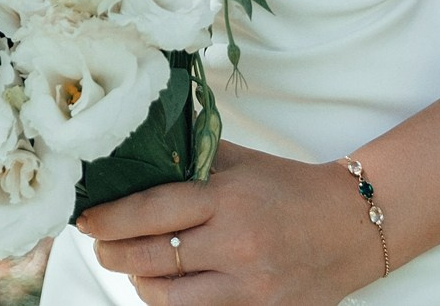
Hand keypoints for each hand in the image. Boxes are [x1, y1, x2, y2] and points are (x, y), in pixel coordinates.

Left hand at [74, 145, 385, 304]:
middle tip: (101, 244)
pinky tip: (167, 287)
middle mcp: (236, 244)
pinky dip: (173, 303)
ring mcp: (249, 286)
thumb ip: (190, 158)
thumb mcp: (239, 161)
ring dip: (139, 282)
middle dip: (112, 252)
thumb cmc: (289, 188)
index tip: (85, 219)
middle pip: (150, 258)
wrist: (353, 225)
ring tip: (133, 265)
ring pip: (167, 298)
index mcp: (228, 198)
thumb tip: (135, 149)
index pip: (150, 211)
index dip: (108, 218)